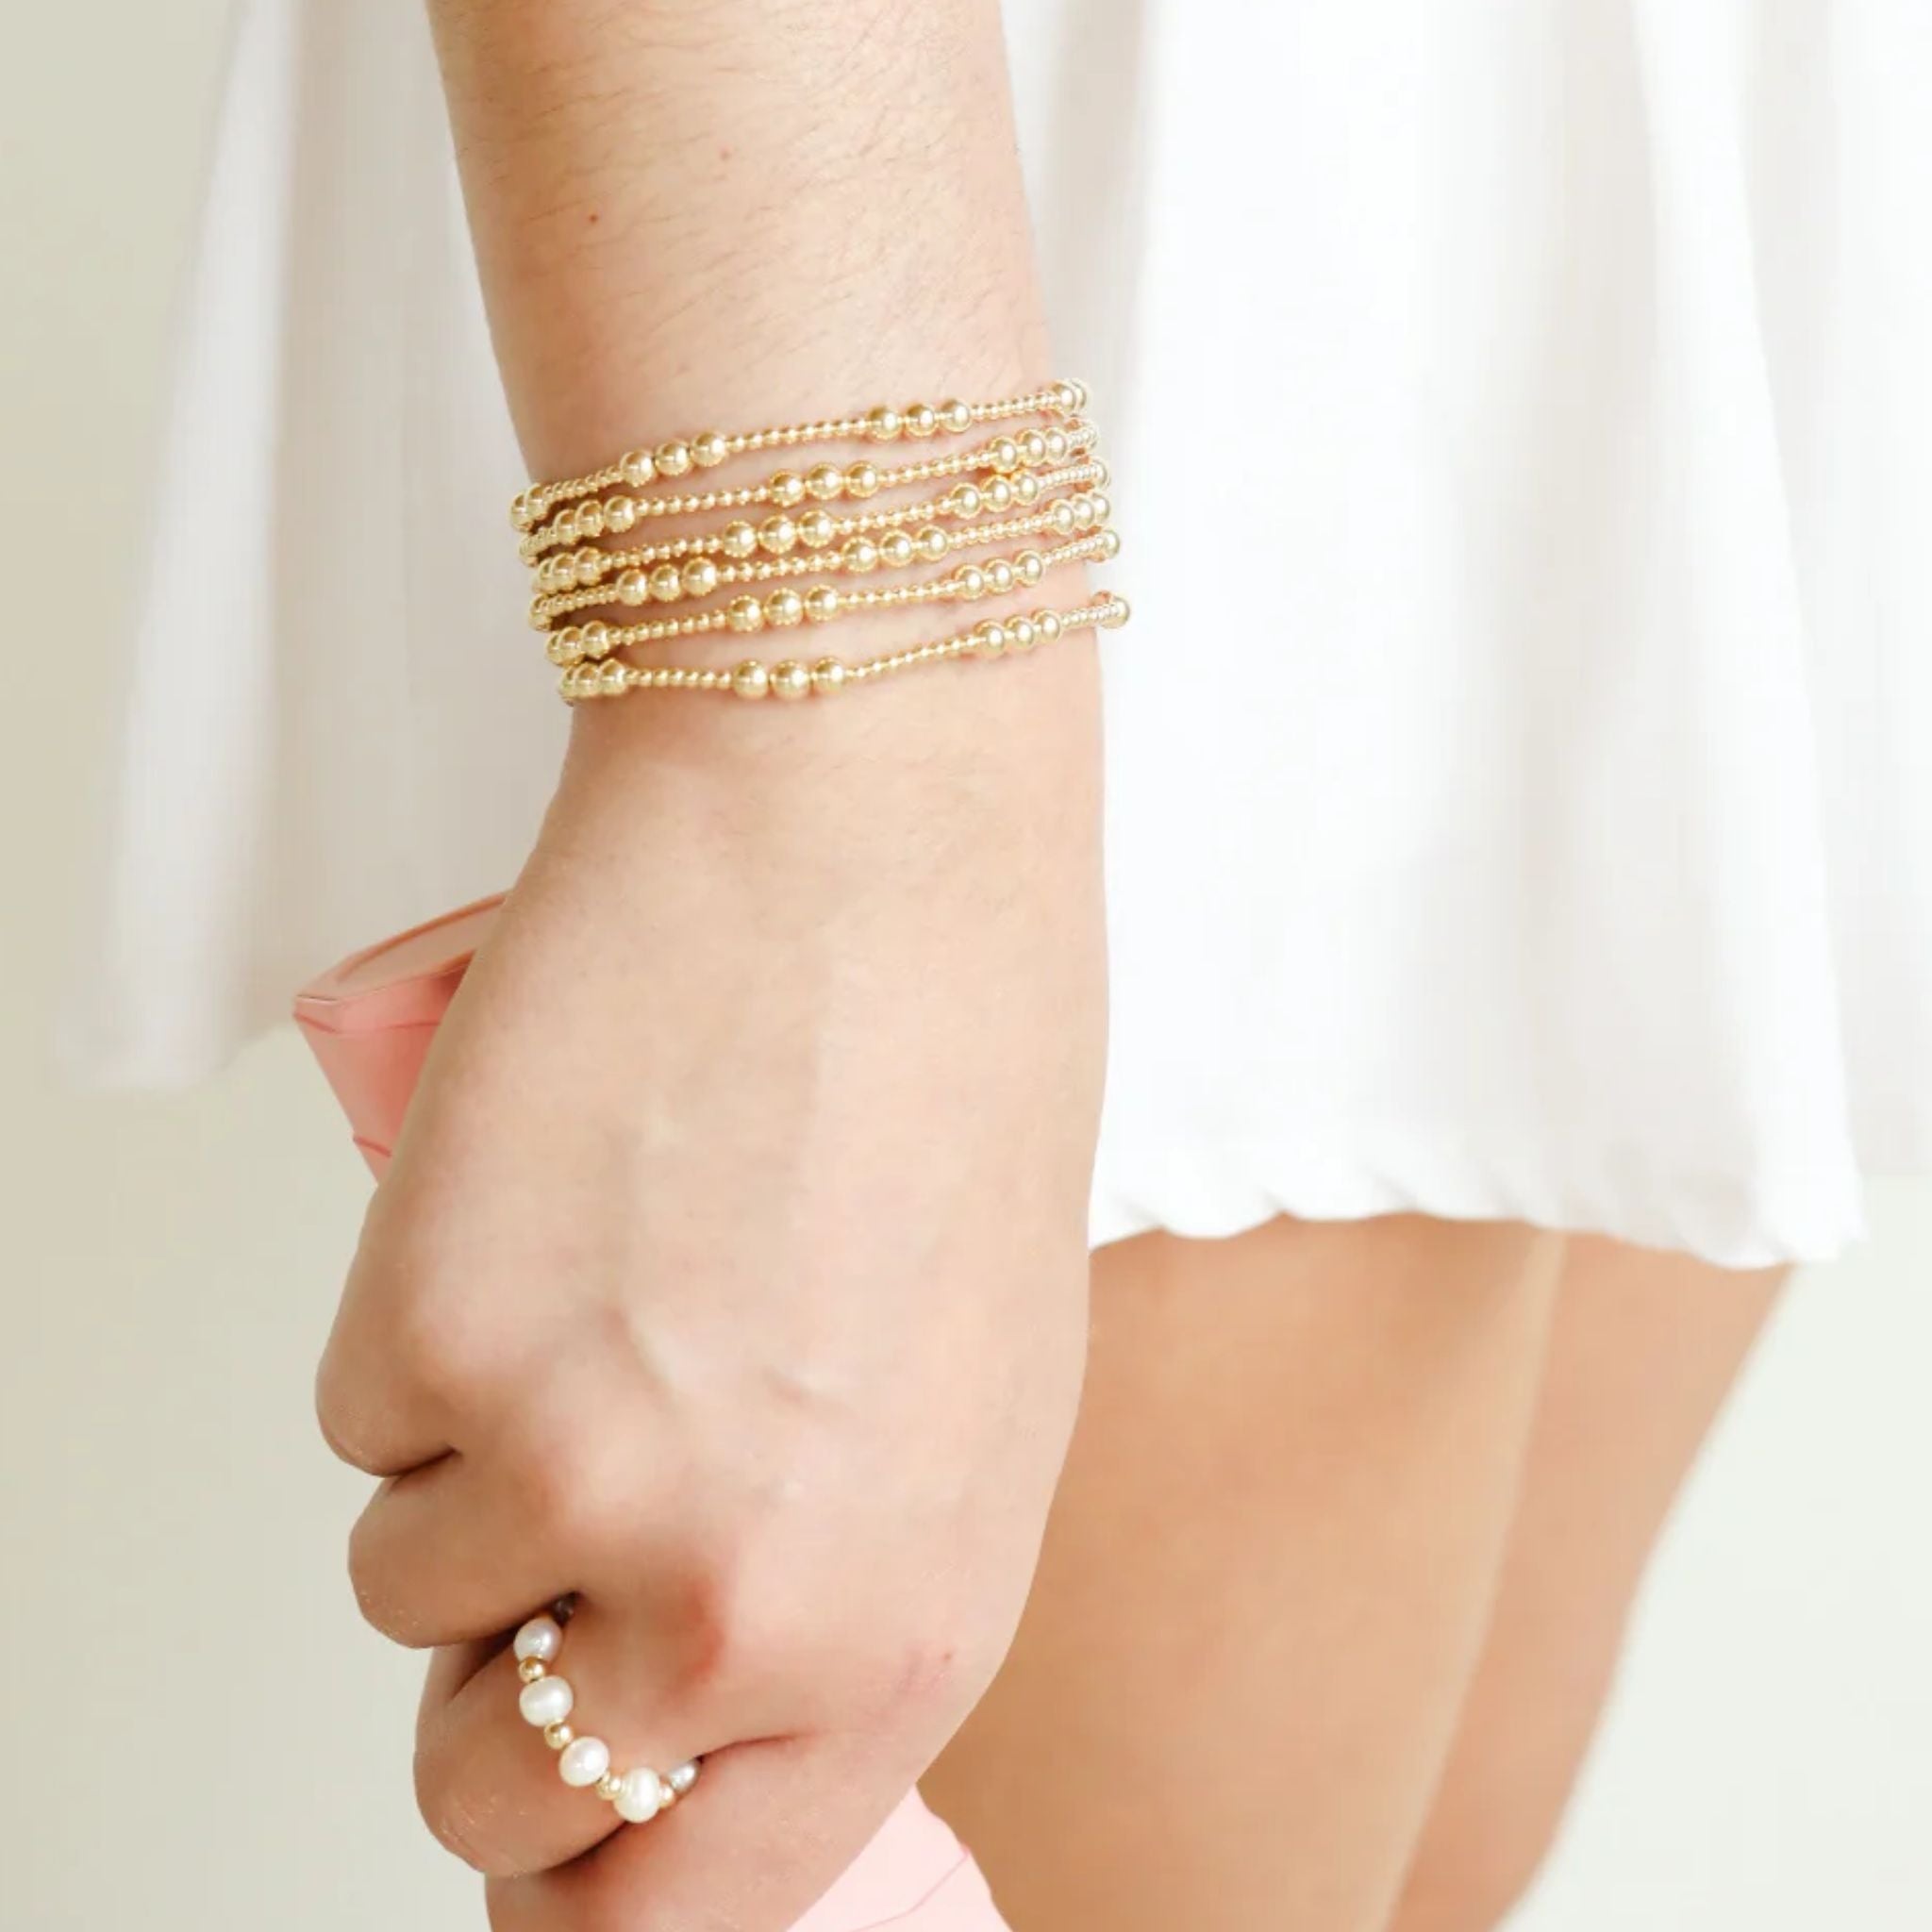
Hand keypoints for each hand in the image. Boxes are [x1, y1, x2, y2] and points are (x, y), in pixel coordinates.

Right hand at [315, 677, 1105, 1928]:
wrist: (867, 847)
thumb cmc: (945, 1086)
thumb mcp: (961, 1407)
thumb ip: (837, 1598)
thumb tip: (688, 1705)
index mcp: (902, 1637)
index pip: (680, 1914)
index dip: (590, 1878)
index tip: (556, 1811)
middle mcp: (740, 1601)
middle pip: (496, 1799)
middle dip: (499, 1683)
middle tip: (558, 1510)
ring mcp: (573, 1479)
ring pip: (407, 1585)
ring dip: (467, 1464)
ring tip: (603, 1284)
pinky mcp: (435, 1340)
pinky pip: (358, 1419)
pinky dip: (422, 1325)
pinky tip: (553, 1202)